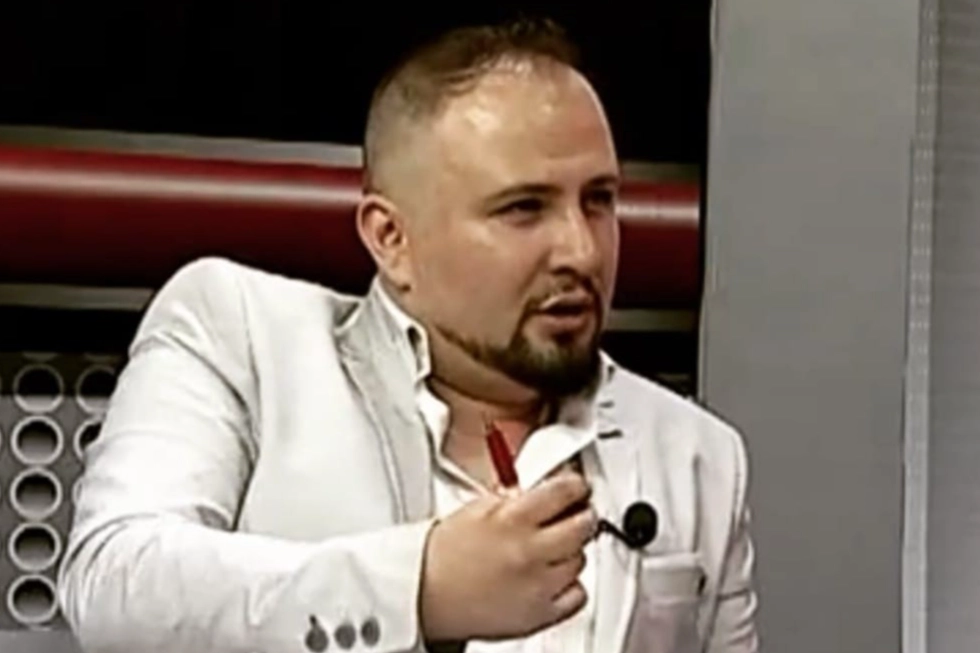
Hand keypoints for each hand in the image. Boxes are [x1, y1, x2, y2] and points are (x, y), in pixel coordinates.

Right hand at [419, 471, 596, 641]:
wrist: (425, 595)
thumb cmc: (445, 555)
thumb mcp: (477, 508)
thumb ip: (514, 497)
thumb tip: (544, 488)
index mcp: (512, 520)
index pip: (565, 491)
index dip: (576, 486)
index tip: (577, 487)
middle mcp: (530, 551)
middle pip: (583, 525)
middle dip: (581, 515)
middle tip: (575, 513)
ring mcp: (538, 585)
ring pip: (581, 559)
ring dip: (571, 550)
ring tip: (551, 548)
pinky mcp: (539, 614)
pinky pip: (577, 595)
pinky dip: (570, 586)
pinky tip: (553, 577)